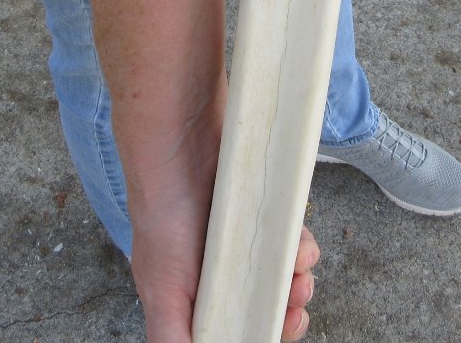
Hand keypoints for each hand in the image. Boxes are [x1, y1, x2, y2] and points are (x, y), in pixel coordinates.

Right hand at [131, 202, 319, 342]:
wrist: (181, 137)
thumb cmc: (163, 210)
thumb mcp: (161, 286)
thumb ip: (173, 336)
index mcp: (195, 293)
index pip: (236, 327)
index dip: (263, 333)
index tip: (281, 327)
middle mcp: (221, 266)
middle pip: (267, 299)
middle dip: (287, 307)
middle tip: (296, 301)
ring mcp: (243, 233)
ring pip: (282, 265)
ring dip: (298, 272)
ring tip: (297, 265)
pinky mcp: (260, 205)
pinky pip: (289, 229)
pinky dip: (298, 238)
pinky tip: (296, 236)